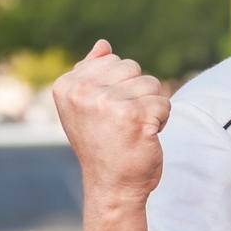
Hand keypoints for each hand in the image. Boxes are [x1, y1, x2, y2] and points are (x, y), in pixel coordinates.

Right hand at [51, 38, 171, 208]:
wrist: (112, 186)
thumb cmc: (103, 145)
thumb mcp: (88, 107)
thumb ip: (93, 73)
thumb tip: (103, 44)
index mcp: (67, 85)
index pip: (113, 60)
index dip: (120, 85)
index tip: (107, 112)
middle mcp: (82, 92)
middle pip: (133, 68)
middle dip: (138, 93)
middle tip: (123, 122)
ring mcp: (107, 103)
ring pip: (152, 84)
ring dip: (151, 108)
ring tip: (134, 129)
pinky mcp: (133, 116)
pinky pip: (164, 103)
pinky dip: (162, 120)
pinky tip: (145, 136)